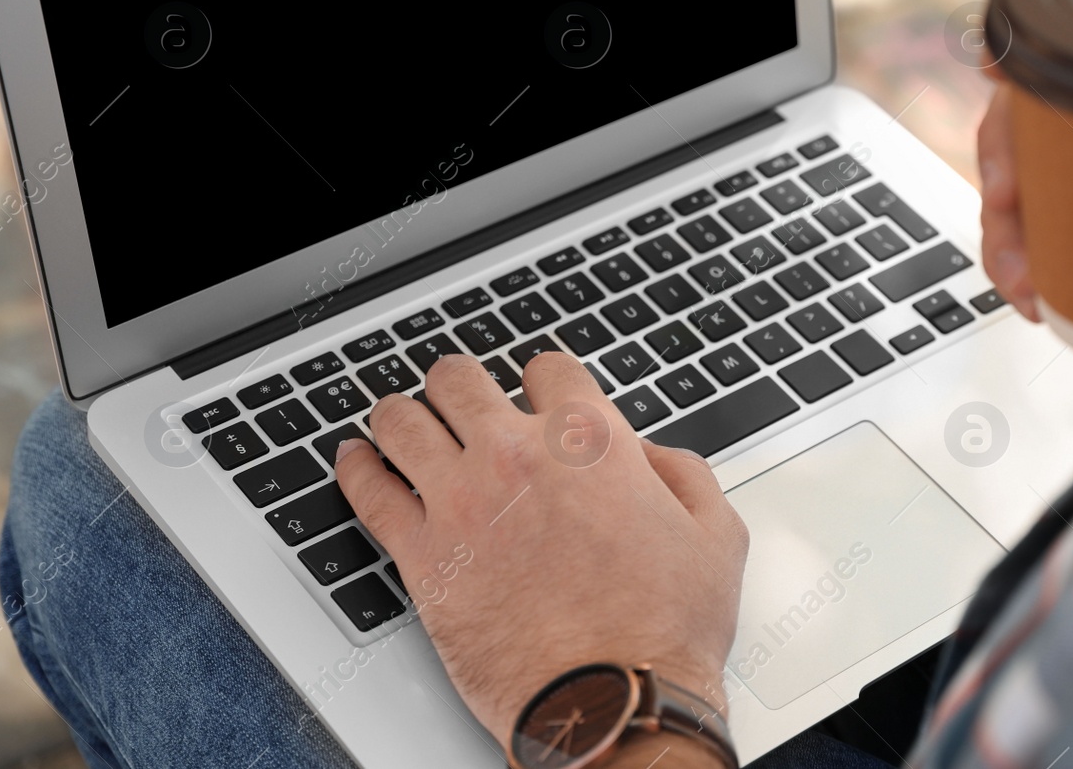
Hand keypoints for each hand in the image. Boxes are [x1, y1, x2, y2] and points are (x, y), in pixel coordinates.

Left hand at [334, 353, 748, 759]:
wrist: (614, 705)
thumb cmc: (664, 632)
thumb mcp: (716, 535)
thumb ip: (685, 475)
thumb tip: (652, 458)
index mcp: (591, 442)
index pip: (547, 368)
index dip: (543, 380)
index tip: (536, 396)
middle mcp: (519, 456)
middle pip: (460, 380)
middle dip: (460, 385)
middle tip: (459, 400)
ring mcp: (463, 501)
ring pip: (402, 420)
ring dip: (402, 414)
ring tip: (401, 422)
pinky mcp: (422, 555)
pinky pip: (367, 490)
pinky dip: (356, 467)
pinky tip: (357, 461)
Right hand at [977, 75, 1072, 318]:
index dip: (1037, 54)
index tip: (998, 74)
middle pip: (1044, 117)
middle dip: (1003, 160)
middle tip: (1008, 210)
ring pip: (1035, 179)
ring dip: (1006, 224)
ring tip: (1021, 280)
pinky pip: (1052, 232)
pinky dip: (1025, 260)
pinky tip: (1030, 294)